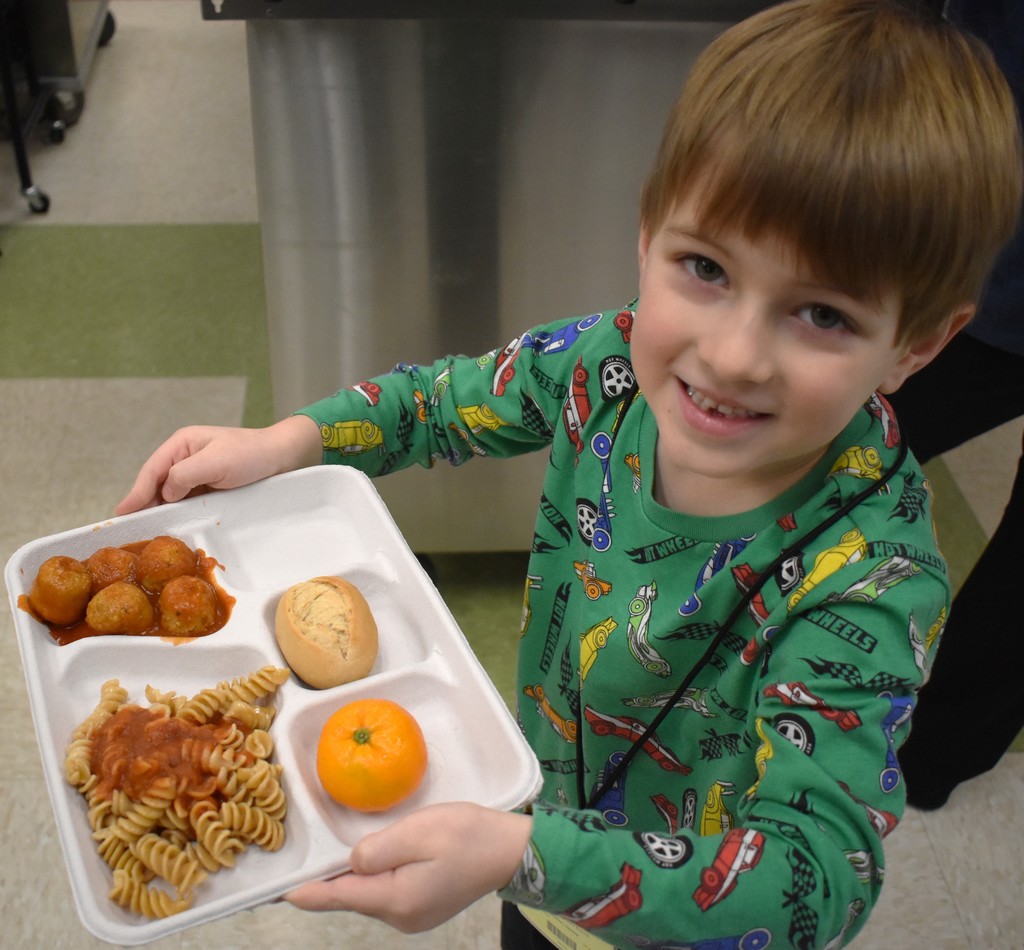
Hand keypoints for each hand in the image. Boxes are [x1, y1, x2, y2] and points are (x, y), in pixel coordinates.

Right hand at [115, 415, 321, 514]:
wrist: (283, 458)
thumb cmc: (251, 454)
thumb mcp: (215, 462)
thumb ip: (184, 475)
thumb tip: (164, 494)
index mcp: (182, 444)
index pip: (152, 470)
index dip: (136, 493)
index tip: (121, 514)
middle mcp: (185, 457)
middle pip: (157, 484)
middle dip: (145, 505)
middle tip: (130, 530)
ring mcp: (197, 473)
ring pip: (172, 495)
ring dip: (161, 511)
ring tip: (146, 533)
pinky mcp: (210, 487)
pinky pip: (188, 502)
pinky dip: (179, 513)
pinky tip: (173, 527)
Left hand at [285, 802, 531, 932]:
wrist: (511, 851)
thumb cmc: (466, 836)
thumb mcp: (418, 832)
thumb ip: (377, 849)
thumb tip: (352, 862)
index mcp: (395, 899)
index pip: (339, 896)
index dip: (309, 893)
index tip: (279, 894)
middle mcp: (400, 916)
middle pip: (354, 895)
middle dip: (334, 877)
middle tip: (309, 860)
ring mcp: (413, 915)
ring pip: (372, 893)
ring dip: (359, 873)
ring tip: (349, 851)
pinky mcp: (424, 906)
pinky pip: (389, 891)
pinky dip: (379, 875)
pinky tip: (381, 857)